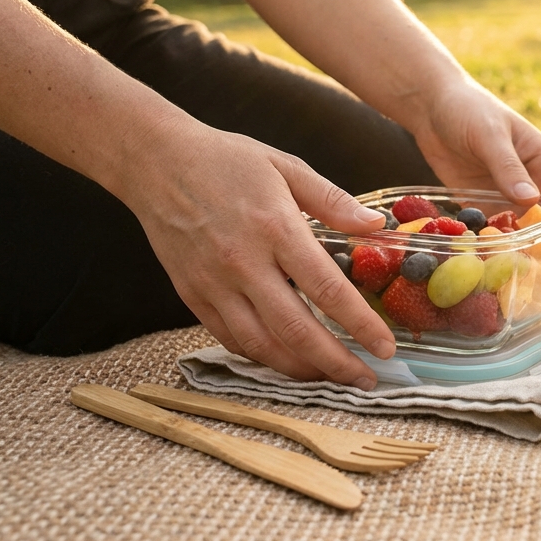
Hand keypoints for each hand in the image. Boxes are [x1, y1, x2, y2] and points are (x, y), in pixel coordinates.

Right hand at [117, 122, 394, 387]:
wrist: (156, 162)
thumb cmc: (226, 160)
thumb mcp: (286, 166)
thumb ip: (333, 200)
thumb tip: (376, 226)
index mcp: (275, 228)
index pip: (326, 288)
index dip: (360, 324)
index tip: (384, 347)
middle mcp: (243, 263)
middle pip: (295, 330)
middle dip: (336, 363)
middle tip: (366, 380)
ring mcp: (213, 284)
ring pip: (261, 345)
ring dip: (300, 369)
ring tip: (331, 376)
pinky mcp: (192, 295)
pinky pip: (231, 339)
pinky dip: (262, 356)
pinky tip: (287, 359)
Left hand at [410, 80, 540, 268]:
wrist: (431, 105)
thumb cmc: (468, 109)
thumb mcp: (489, 135)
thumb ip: (508, 167)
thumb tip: (531, 200)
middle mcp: (533, 182)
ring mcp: (508, 195)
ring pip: (528, 232)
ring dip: (533, 258)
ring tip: (538, 291)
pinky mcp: (483, 203)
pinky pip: (497, 231)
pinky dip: (500, 250)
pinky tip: (497, 273)